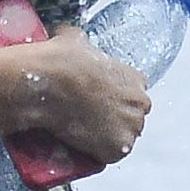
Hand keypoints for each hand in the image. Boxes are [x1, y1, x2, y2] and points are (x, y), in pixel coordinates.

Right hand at [7, 31, 150, 165]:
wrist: (49, 87)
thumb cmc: (62, 62)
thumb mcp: (74, 39)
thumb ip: (81, 40)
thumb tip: (67, 35)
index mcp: (136, 79)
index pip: (134, 93)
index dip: (117, 99)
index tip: (100, 101)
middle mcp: (141, 104)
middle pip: (133, 117)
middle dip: (116, 119)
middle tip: (91, 120)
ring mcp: (131, 128)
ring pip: (123, 137)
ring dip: (109, 137)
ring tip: (85, 135)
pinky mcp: (118, 149)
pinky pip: (111, 155)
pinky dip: (99, 154)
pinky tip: (84, 146)